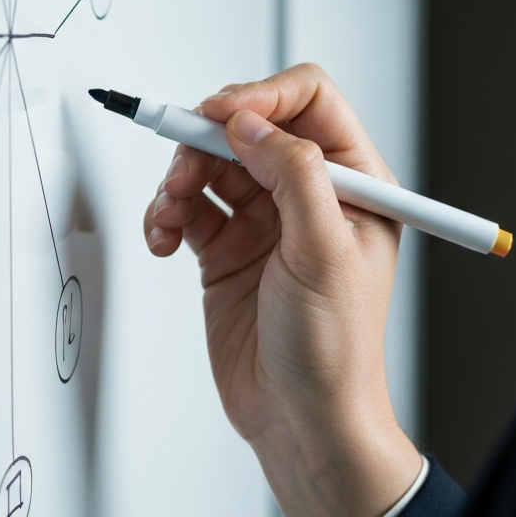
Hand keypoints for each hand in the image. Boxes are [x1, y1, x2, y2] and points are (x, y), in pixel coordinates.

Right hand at [143, 64, 421, 516]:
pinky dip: (166, 213)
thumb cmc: (333, 350)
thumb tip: (252, 122)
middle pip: (247, 128)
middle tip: (184, 167)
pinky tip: (162, 237)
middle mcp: (308, 197)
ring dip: (179, 178)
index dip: (263, 97)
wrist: (299, 419)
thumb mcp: (325, 250)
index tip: (222, 116)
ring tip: (169, 212)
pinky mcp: (226, 250)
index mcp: (353, 185)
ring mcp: (264, 223)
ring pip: (210, 165)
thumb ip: (293, 173)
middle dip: (207, 141)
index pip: (309, 103)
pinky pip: (187, 208)